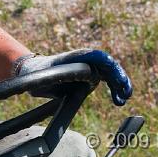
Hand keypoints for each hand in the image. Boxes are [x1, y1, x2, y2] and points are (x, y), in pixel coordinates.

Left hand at [14, 49, 131, 105]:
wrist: (33, 74)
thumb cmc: (34, 75)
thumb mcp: (39, 79)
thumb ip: (48, 80)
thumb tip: (46, 84)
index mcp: (73, 58)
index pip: (94, 56)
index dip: (106, 65)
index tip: (114, 76)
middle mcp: (84, 60)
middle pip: (106, 64)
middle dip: (118, 76)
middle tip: (125, 92)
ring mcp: (89, 67)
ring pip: (110, 72)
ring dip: (120, 84)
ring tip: (124, 98)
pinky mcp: (90, 75)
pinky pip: (107, 79)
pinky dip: (115, 88)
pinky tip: (119, 100)